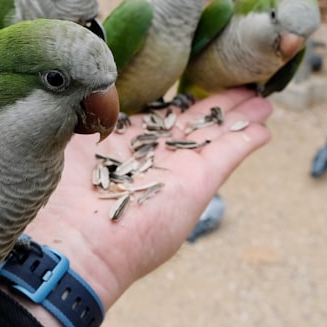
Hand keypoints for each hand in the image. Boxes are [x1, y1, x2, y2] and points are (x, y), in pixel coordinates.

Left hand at [17, 87, 273, 326]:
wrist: (76, 243)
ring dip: (239, 116)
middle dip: (220, 105)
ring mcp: (178, 169)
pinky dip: (246, 139)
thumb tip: (86, 88)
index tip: (194, 84)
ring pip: (216, 133)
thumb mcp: (69, 142)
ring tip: (263, 100)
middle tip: (244, 88)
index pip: (158, 117)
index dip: (178, 100)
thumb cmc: (62, 196)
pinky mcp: (198, 182)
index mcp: (124, 145)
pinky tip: (264, 127)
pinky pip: (229, 154)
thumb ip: (84, 114)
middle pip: (194, 123)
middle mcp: (154, 156)